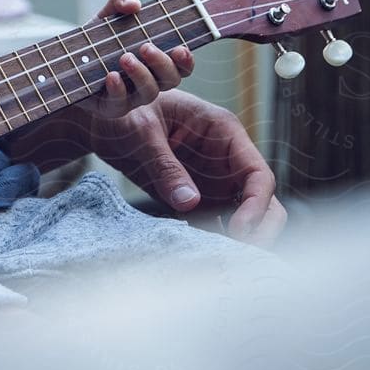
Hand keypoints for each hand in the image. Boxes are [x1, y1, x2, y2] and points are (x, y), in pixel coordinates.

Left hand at [79, 0, 193, 121]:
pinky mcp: (110, 107)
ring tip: (125, 57)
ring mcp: (132, 96)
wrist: (68, 57)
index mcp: (156, 61)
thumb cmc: (99, 36)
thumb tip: (134, 4)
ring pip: (148, 93)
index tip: (181, 48)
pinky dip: (118, 89)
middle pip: (171, 80)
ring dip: (140, 74)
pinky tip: (111, 75)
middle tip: (146, 47)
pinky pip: (120, 103)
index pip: (181, 66)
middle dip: (162, 63)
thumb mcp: (109, 13)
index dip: (186, 60)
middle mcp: (149, 80)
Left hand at [83, 88, 286, 245]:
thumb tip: (191, 204)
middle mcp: (226, 157)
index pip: (258, 174)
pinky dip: (217, 240)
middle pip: (264, 201)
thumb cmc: (127, 111)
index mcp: (223, 130)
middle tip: (238, 254)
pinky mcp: (200, 196)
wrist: (105, 118)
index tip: (238, 230)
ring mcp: (216, 179)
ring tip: (222, 259)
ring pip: (247, 217)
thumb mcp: (142, 132)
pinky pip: (220, 223)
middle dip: (259, 229)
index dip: (256, 205)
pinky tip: (202, 253)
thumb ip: (165, 165)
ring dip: (240, 239)